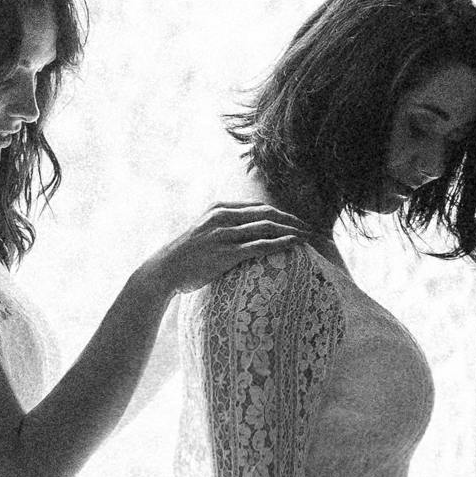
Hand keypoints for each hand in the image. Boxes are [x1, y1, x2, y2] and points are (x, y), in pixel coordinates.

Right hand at [146, 201, 304, 297]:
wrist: (165, 269)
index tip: (297, 221)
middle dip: (292, 220)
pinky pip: (259, 245)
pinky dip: (280, 242)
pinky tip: (294, 244)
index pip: (258, 207)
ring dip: (292, 230)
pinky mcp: (225, 253)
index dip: (281, 213)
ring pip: (266, 227)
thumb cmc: (186, 255)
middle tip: (310, 228)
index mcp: (219, 208)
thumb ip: (222, 226)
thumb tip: (243, 231)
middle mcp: (223, 217)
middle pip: (267, 213)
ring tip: (308, 237)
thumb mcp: (203, 231)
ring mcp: (224, 234)